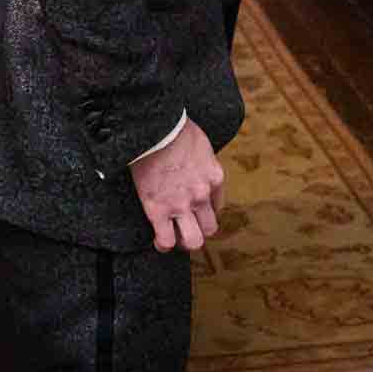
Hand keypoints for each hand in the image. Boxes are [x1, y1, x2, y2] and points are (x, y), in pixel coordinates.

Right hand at [129, 118, 224, 252]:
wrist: (155, 128)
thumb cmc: (174, 127)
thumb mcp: (201, 143)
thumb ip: (202, 159)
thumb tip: (194, 161)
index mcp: (214, 177)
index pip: (218, 205)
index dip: (206, 210)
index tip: (196, 210)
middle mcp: (202, 195)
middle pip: (210, 228)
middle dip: (198, 229)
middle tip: (186, 226)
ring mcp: (181, 205)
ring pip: (193, 241)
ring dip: (184, 240)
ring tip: (174, 236)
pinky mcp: (158, 210)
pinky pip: (166, 240)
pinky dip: (163, 244)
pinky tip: (158, 240)